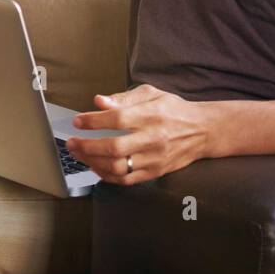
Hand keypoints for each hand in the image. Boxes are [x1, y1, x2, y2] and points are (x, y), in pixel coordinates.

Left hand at [67, 84, 211, 184]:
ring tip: (79, 154)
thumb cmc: (173, 110)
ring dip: (93, 162)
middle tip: (71, 142)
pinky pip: (126, 179)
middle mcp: (153, 138)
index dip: (93, 121)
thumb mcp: (151, 94)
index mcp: (151, 115)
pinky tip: (95, 166)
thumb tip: (99, 101)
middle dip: (87, 146)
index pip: (116, 119)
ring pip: (118, 166)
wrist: (202, 131)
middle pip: (114, 147)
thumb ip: (123, 98)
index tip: (78, 121)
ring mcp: (154, 158)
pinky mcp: (155, 172)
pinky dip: (106, 175)